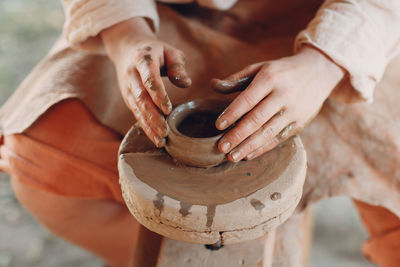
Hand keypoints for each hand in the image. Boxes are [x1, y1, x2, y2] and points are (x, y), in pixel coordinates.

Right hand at [101, 18, 190, 146]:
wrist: (126, 48)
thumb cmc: (155, 51)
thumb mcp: (169, 51)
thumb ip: (178, 65)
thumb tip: (186, 84)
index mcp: (142, 60)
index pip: (149, 79)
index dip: (158, 95)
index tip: (168, 109)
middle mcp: (131, 75)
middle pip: (141, 98)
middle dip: (152, 116)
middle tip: (165, 131)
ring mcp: (127, 87)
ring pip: (137, 109)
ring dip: (148, 125)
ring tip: (161, 140)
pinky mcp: (127, 97)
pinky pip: (136, 113)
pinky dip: (145, 126)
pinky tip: (155, 138)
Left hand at [211, 46, 344, 161]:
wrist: (319, 72)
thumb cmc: (280, 72)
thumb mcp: (260, 68)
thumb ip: (236, 79)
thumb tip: (212, 85)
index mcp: (270, 78)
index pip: (248, 99)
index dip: (232, 113)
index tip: (218, 126)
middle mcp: (284, 95)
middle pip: (257, 119)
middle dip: (237, 135)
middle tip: (221, 147)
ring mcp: (294, 111)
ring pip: (268, 132)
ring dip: (248, 146)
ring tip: (232, 157)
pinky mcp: (300, 123)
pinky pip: (279, 138)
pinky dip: (263, 148)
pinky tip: (248, 155)